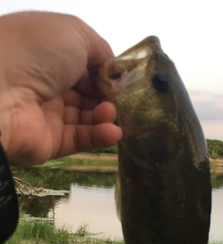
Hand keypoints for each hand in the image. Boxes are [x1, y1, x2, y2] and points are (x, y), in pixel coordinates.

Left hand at [0, 11, 121, 166]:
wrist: (0, 93)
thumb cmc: (35, 53)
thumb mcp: (74, 33)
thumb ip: (100, 49)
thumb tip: (112, 70)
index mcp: (47, 54)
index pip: (84, 66)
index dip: (104, 72)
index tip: (121, 78)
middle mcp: (47, 84)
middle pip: (88, 93)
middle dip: (108, 96)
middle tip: (121, 99)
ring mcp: (48, 114)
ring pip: (87, 117)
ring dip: (106, 115)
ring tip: (112, 114)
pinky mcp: (51, 142)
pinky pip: (80, 139)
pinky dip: (100, 136)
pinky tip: (112, 131)